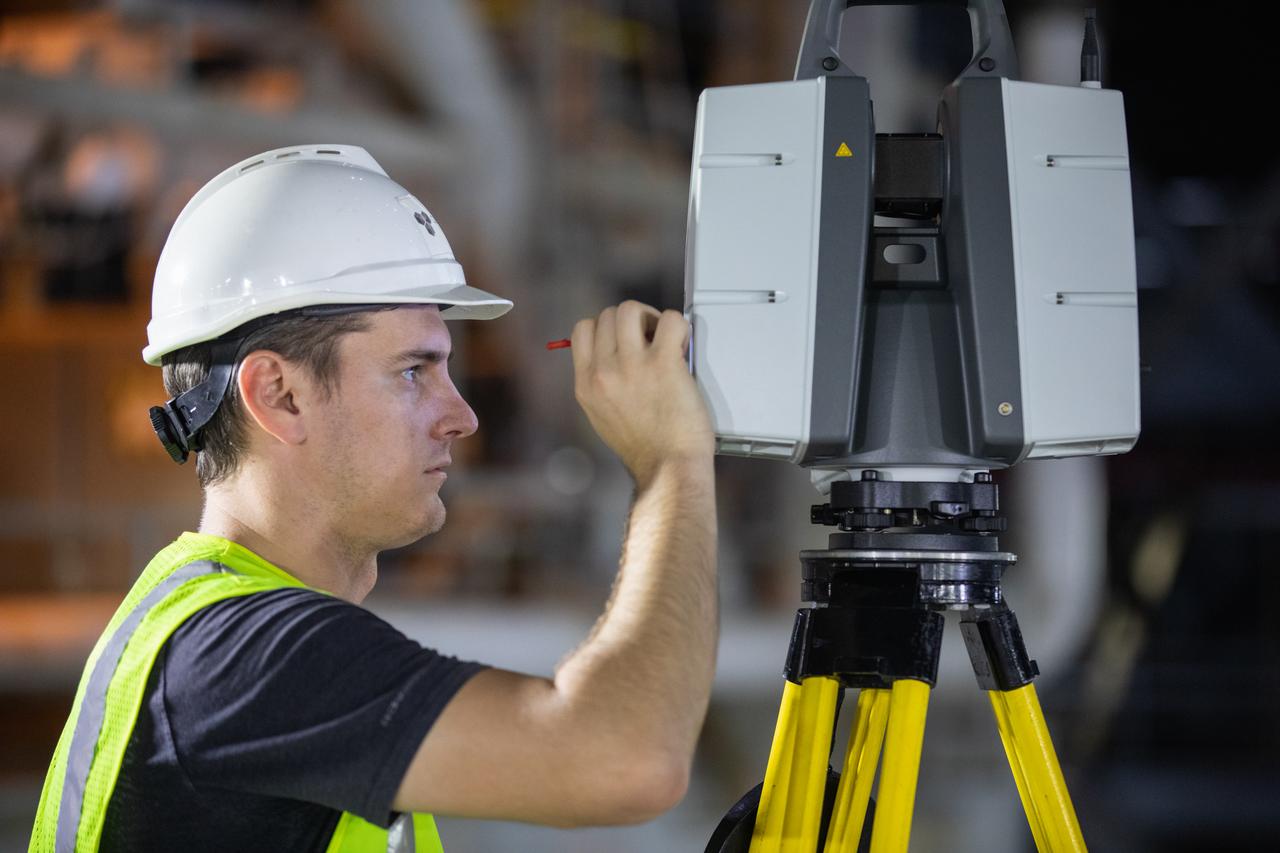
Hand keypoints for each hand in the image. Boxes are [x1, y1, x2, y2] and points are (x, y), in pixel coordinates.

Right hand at [571, 301, 713, 484]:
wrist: (668, 469)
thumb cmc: (644, 449)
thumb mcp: (602, 416)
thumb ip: (600, 383)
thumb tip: (611, 355)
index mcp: (586, 384)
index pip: (582, 329)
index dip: (606, 328)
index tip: (624, 340)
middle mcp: (604, 371)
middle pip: (607, 314)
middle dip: (632, 321)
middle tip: (650, 340)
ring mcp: (632, 366)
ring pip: (631, 309)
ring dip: (651, 318)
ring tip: (664, 339)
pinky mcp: (664, 364)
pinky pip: (670, 320)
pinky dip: (678, 325)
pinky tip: (681, 345)